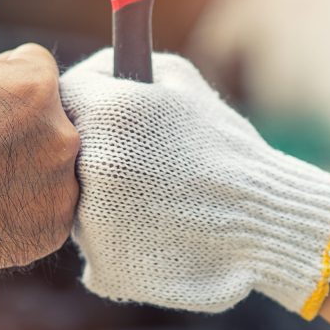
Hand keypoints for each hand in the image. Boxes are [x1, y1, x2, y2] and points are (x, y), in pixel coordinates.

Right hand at [0, 0, 78, 286]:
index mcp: (35, 87)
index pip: (35, 68)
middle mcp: (62, 141)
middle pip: (49, 112)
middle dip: (13, 120)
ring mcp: (58, 194)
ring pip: (52, 155)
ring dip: (23, 159)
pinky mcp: (49, 233)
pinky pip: (50, 202)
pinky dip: (24, 201)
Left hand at [60, 49, 329, 318]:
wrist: (268, 223)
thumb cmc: (226, 146)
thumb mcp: (181, 81)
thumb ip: (126, 66)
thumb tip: (91, 68)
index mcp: (108, 113)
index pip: (65, 95)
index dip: (87, 100)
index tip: (106, 108)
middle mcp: (91, 165)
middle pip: (61, 152)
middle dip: (93, 150)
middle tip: (138, 159)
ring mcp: (92, 221)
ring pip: (72, 201)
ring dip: (100, 196)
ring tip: (153, 197)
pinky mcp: (103, 264)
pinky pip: (93, 243)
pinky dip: (116, 238)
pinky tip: (154, 230)